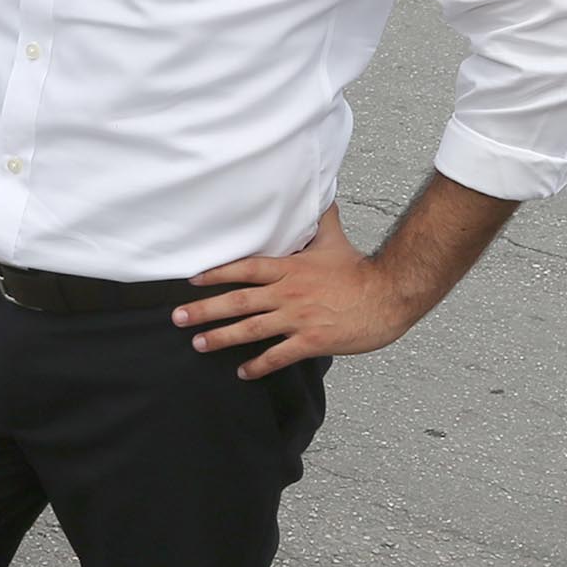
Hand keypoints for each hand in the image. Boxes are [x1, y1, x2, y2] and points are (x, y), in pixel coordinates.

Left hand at [180, 211, 427, 379]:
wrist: (389, 295)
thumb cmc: (361, 271)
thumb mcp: (334, 240)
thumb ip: (319, 221)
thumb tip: (319, 193)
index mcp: (290, 268)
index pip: (245, 268)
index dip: (215, 273)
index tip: (191, 281)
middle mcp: (288, 293)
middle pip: (238, 301)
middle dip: (204, 309)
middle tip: (178, 317)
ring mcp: (298, 318)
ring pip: (251, 329)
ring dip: (221, 337)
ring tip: (198, 344)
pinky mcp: (312, 340)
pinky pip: (278, 355)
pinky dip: (258, 365)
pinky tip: (242, 372)